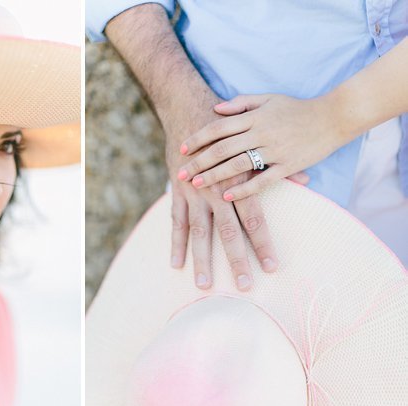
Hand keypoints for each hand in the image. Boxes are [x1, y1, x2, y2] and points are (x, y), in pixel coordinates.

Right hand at [166, 112, 279, 291]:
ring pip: (199, 232)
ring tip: (203, 285)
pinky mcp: (178, 191)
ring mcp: (194, 192)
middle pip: (228, 232)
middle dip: (236, 260)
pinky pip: (176, 221)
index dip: (263, 244)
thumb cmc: (230, 128)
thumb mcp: (257, 143)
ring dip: (202, 259)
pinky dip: (175, 243)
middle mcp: (216, 190)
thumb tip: (306, 179)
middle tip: (244, 285)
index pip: (255, 220)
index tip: (271, 267)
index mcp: (239, 181)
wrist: (190, 108)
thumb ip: (277, 167)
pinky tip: (175, 264)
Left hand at [176, 93, 342, 200]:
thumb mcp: (268, 99)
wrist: (334, 116)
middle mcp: (261, 133)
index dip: (199, 137)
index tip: (182, 147)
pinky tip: (227, 198)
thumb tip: (215, 109)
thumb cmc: (297, 108)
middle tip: (181, 173)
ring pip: (238, 164)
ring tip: (197, 185)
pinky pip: (263, 180)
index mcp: (254, 117)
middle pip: (223, 148)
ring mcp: (275, 150)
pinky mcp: (288, 165)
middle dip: (199, 161)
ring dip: (215, 176)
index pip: (219, 127)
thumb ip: (241, 104)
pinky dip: (244, 189)